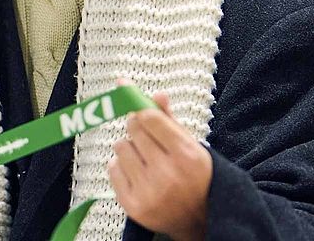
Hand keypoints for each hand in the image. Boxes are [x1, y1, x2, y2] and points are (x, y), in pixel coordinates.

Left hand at [108, 91, 211, 240]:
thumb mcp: (192, 146)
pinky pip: (112, 168)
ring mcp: (149, 192)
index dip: (137, 104)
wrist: (201, 220)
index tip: (128, 93)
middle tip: (149, 139)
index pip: (149, 118)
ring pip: (120, 147)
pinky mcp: (133, 206)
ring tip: (147, 160)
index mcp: (187, 156)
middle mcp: (168, 174)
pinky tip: (138, 174)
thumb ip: (171, 121)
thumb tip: (156, 94)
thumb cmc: (196, 177)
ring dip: (129, 148)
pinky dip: (121, 167)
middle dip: (138, 128)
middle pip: (133, 129)